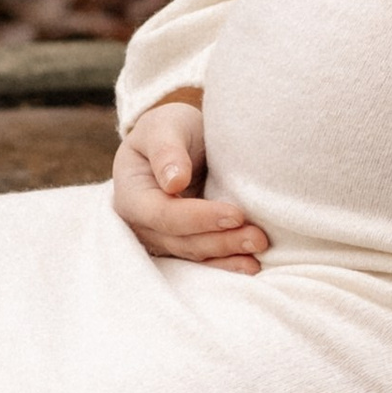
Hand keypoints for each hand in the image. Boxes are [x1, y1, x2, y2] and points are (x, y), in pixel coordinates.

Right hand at [111, 99, 268, 274]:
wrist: (176, 139)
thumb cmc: (169, 128)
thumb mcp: (165, 126)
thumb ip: (167, 151)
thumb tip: (174, 182)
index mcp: (132, 194)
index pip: (163, 215)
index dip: (198, 218)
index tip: (235, 214)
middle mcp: (142, 223)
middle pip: (181, 240)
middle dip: (220, 241)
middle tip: (258, 237)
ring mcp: (161, 237)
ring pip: (194, 252)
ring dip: (227, 253)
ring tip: (259, 246)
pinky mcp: (182, 242)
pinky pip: (202, 258)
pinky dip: (226, 263)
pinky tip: (250, 266)